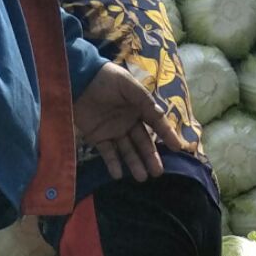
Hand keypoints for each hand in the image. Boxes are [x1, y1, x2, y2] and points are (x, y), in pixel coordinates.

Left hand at [73, 63, 181, 182]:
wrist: (79, 78)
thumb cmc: (107, 78)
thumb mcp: (129, 85)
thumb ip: (145, 101)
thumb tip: (162, 116)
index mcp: (138, 108)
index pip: (155, 124)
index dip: (166, 135)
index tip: (177, 148)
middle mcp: (128, 122)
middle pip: (142, 142)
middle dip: (150, 157)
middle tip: (158, 173)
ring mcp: (113, 131)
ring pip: (127, 150)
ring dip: (134, 164)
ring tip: (142, 177)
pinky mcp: (97, 137)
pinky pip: (107, 153)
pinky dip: (113, 164)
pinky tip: (118, 175)